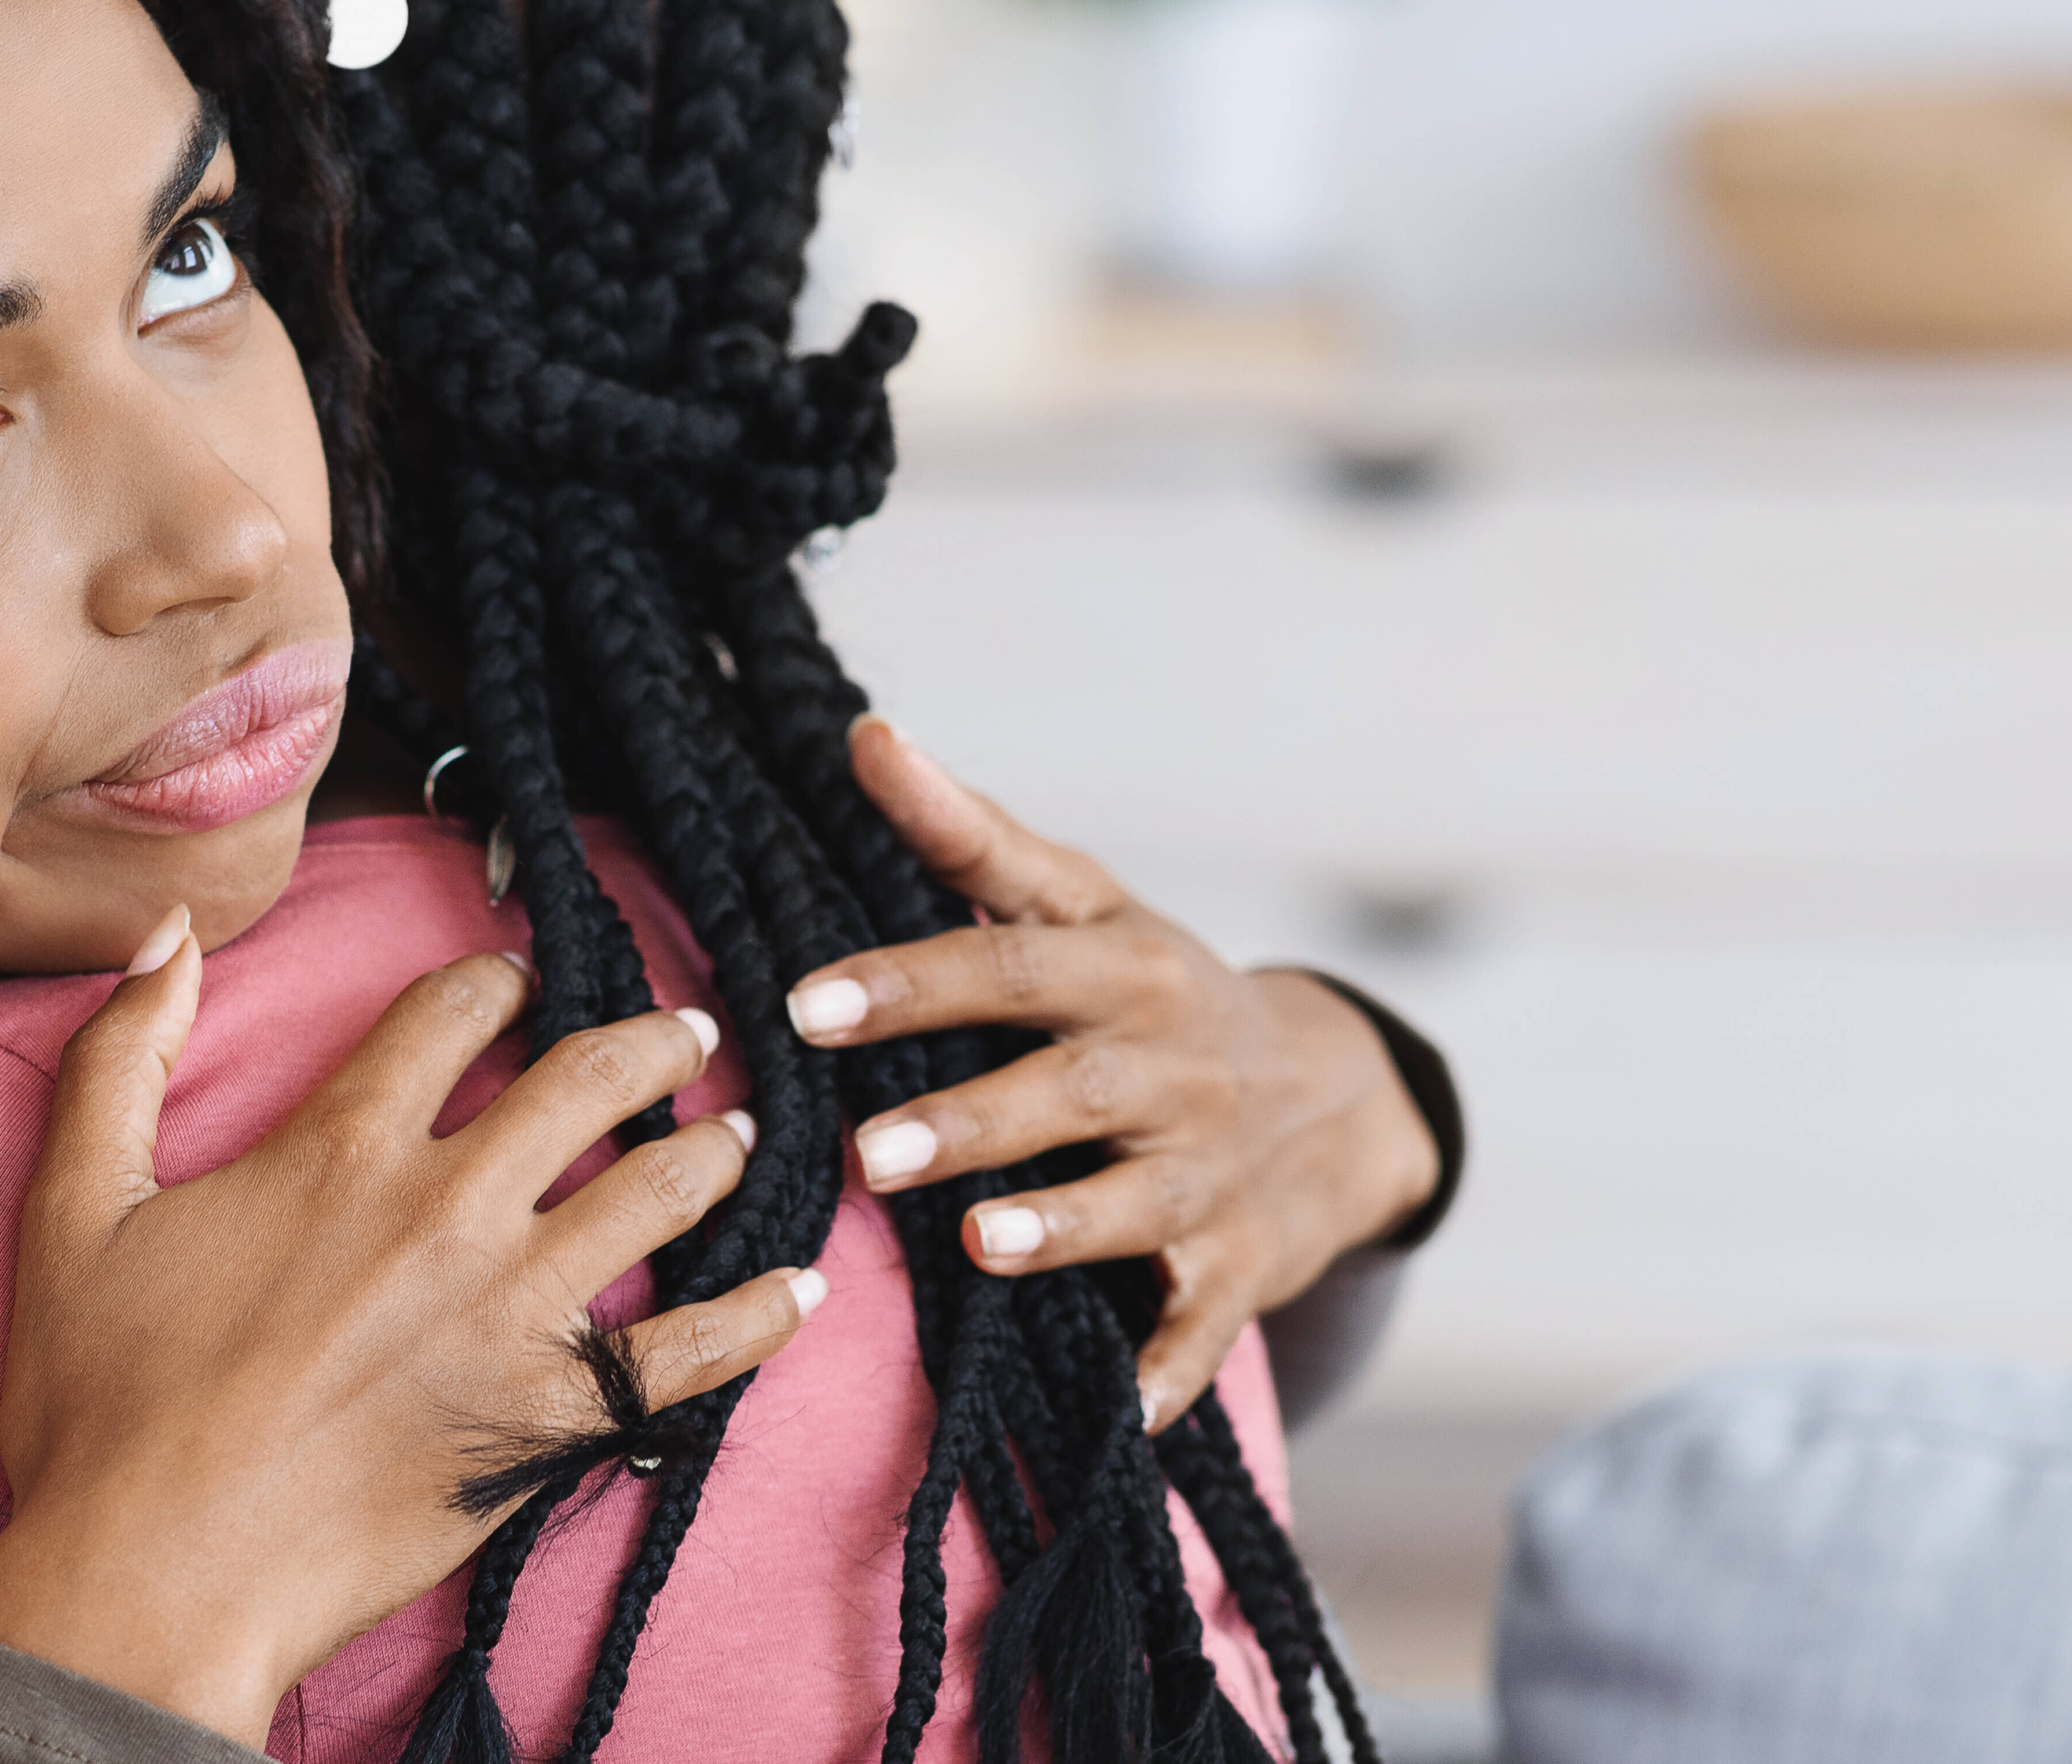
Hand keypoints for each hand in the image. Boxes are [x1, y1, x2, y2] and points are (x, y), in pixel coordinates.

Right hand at [0, 914, 826, 1744]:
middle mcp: (445, 1209)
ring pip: (657, 1193)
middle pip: (583, 1083)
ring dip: (711, 1150)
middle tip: (686, 1033)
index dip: (493, 979)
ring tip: (739, 1132)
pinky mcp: (551, 1417)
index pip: (450, 1013)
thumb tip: (166, 937)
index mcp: (339, 1147)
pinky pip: (692, 1353)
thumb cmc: (100, 1404)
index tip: (520, 978)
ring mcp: (511, 1314)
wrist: (152, 1574)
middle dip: (646, 1041)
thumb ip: (120, 1058)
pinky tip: (804, 1289)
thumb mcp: (73, 1206)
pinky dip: (760, 1317)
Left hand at [784, 719, 1437, 1432]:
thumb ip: (964, 836)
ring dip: (1061, 1228)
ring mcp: (1213, 1175)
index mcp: (1125, 973)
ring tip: (978, 1240)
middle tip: (867, 1150)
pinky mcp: (1240, 1268)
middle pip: (1068, 1093)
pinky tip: (1119, 1409)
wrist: (1337, 1090)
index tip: (807, 1003)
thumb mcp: (1079, 903)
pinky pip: (1202, 1326)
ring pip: (1136, 1204)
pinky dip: (1168, 1370)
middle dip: (971, 1121)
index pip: (1007, 969)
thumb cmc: (1153, 989)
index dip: (908, 984)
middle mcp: (1174, 1070)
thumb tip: (863, 735)